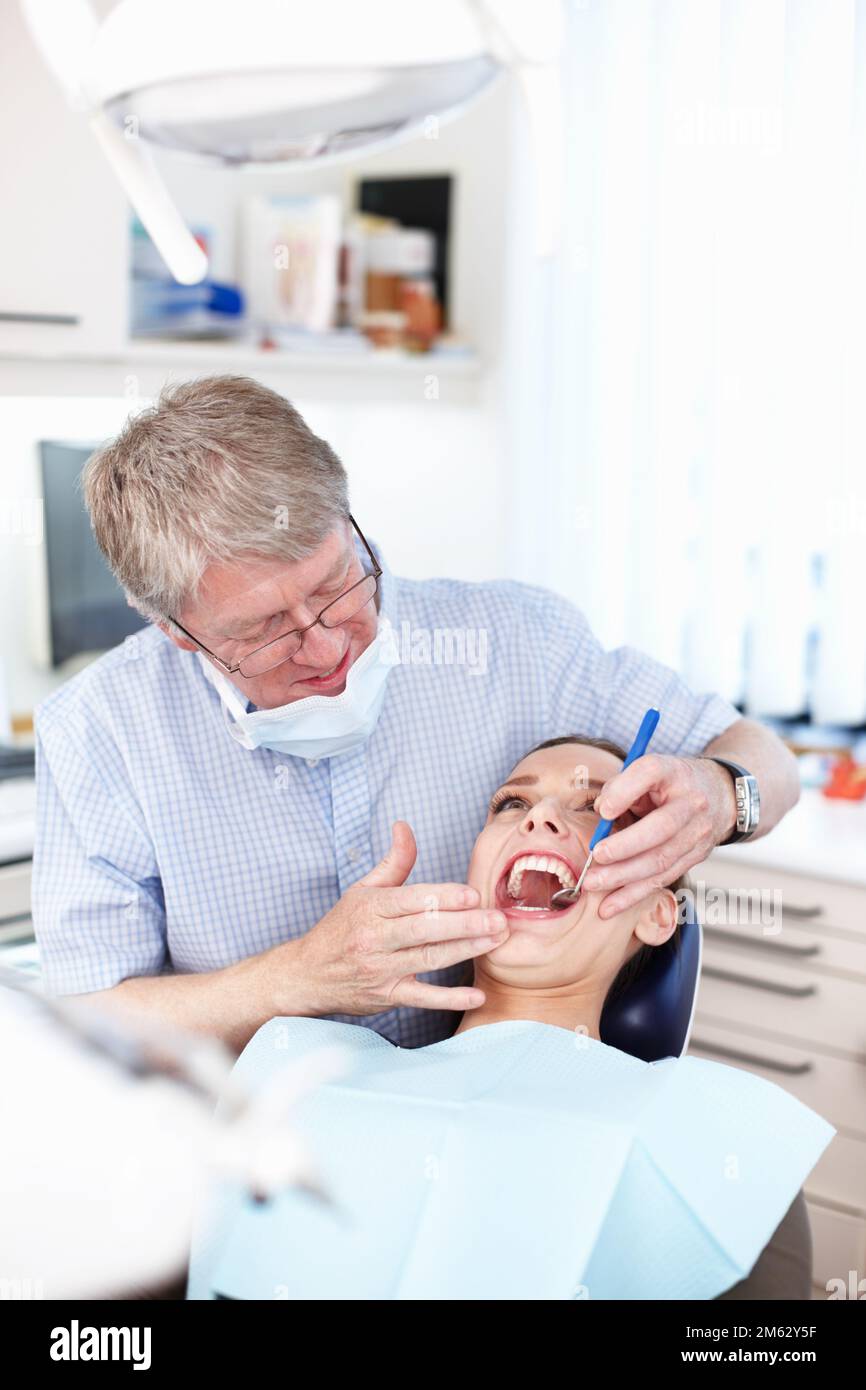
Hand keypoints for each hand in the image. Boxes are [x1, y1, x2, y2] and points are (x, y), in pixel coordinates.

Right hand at [291, 821, 507, 1015]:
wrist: (306, 974)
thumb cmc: (340, 928)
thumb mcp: (361, 890)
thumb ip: (393, 862)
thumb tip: (404, 826)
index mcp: (370, 907)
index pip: (412, 899)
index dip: (444, 897)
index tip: (473, 895)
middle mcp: (374, 938)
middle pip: (424, 929)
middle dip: (465, 923)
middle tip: (498, 919)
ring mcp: (380, 969)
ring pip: (428, 958)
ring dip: (465, 950)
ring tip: (496, 940)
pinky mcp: (387, 997)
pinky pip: (422, 998)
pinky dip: (450, 998)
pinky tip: (477, 994)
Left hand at [579, 755, 737, 917]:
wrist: (719, 795)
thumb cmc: (670, 783)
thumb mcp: (647, 773)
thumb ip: (620, 787)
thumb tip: (602, 811)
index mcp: (673, 771)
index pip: (651, 773)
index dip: (624, 790)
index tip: (603, 809)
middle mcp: (691, 802)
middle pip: (661, 828)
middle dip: (625, 846)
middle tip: (596, 856)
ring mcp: (697, 833)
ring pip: (661, 860)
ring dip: (623, 877)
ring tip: (592, 884)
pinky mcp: (695, 857)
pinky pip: (662, 879)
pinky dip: (633, 895)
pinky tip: (608, 906)